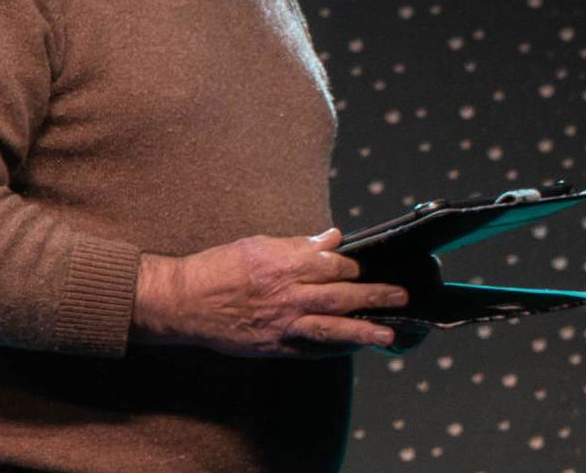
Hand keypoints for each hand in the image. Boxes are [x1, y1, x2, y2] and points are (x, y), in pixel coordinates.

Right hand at [132, 228, 408, 357]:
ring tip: (389, 334)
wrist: (183, 302)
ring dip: (364, 331)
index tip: (371, 266)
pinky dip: (335, 348)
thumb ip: (297, 244)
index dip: (354, 266)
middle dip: (375, 296)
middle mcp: (286, 295)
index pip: (332, 265)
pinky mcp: (274, 346)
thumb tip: (331, 237)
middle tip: (402, 296)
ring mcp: (281, 324)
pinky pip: (312, 349)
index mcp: (282, 264)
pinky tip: (354, 347)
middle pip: (341, 296)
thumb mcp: (256, 244)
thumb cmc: (217, 268)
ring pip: (332, 328)